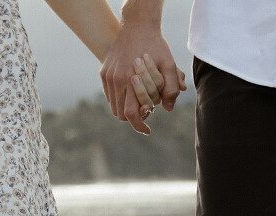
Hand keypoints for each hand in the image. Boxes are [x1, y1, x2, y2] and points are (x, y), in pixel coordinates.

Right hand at [101, 3, 181, 133]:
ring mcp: (108, 76)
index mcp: (130, 80)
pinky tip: (131, 92)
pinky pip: (110, 95)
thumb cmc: (156, 45)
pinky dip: (119, 99)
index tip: (148, 130)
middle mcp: (116, 79)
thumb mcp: (169, 64)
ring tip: (139, 102)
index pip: (131, 114)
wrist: (137, 25)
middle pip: (121, 114)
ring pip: (113, 106)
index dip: (139, 125)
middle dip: (134, 118)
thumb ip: (171, 87)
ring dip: (126, 109)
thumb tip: (168, 109)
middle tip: (147, 112)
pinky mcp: (104, 72)